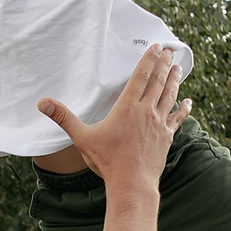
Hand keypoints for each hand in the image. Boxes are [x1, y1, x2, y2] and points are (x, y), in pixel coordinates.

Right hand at [38, 47, 187, 196]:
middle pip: (158, 81)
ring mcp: (159, 124)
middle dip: (164, 64)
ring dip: (174, 80)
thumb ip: (64, 118)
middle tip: (169, 50)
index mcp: (127, 107)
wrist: (132, 184)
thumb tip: (42, 102)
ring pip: (169, 96)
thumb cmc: (107, 161)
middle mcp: (146, 111)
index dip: (148, 60)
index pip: (141, 76)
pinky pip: (177, 118)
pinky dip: (183, 108)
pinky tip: (188, 101)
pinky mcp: (166, 137)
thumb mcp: (82, 138)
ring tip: (178, 67)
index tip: (155, 47)